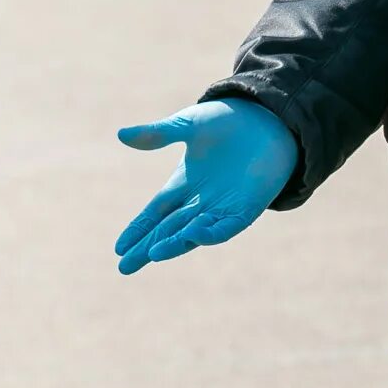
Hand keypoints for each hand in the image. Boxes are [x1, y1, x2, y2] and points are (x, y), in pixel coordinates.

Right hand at [113, 99, 299, 274]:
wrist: (269, 119)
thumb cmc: (226, 121)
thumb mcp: (188, 125)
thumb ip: (158, 133)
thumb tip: (120, 134)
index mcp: (182, 184)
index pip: (154, 213)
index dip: (138, 229)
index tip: (119, 248)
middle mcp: (199, 201)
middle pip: (167, 230)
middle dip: (146, 248)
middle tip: (125, 267)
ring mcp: (221, 207)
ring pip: (192, 232)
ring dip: (174, 243)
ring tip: (154, 254)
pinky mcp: (245, 209)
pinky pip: (225, 227)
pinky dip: (210, 233)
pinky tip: (194, 235)